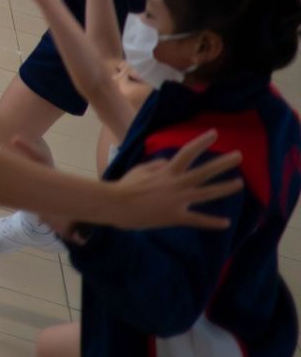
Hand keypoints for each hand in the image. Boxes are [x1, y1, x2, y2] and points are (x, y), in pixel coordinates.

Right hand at [108, 130, 241, 231]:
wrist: (117, 205)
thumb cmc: (125, 186)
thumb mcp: (140, 170)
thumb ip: (156, 165)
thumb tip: (168, 162)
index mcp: (167, 171)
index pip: (187, 153)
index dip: (201, 142)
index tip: (215, 133)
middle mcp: (176, 183)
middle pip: (204, 172)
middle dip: (222, 163)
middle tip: (239, 156)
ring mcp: (178, 200)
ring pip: (206, 193)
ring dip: (224, 188)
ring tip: (239, 184)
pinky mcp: (176, 216)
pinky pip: (197, 219)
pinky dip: (212, 222)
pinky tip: (226, 223)